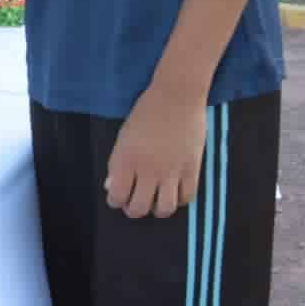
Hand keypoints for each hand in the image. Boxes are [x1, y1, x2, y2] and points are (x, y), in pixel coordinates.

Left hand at [105, 84, 206, 219]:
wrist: (178, 96)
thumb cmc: (147, 110)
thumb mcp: (124, 134)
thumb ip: (118, 162)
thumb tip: (112, 186)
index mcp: (126, 158)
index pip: (117, 195)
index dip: (115, 200)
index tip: (117, 197)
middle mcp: (147, 169)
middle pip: (139, 208)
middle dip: (134, 209)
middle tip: (135, 201)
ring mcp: (171, 171)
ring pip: (164, 209)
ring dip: (157, 209)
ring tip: (155, 199)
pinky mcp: (192, 169)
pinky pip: (186, 198)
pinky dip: (179, 200)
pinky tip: (174, 191)